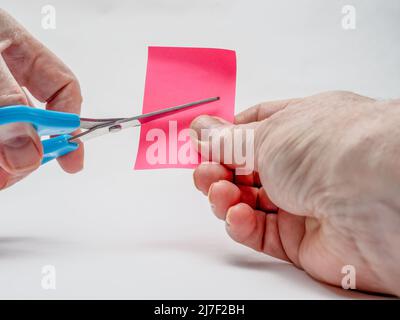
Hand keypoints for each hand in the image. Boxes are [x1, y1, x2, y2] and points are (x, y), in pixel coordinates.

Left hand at [0, 9, 82, 189]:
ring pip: (2, 139)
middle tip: (12, 173)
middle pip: (30, 122)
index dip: (68, 123)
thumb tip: (28, 150)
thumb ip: (5, 102)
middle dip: (25, 153)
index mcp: (15, 49)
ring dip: (0, 163)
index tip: (68, 158)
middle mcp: (0, 77)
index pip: (61, 87)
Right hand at [191, 91, 399, 295]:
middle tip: (204, 171)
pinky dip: (241, 225)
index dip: (226, 138)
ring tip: (218, 191)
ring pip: (249, 203)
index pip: (255, 131)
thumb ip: (228, 141)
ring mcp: (303, 203)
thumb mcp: (267, 135)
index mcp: (301, 128)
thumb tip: (201, 131)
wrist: (380, 198)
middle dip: (219, 170)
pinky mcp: (302, 242)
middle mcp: (304, 166)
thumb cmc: (334, 148)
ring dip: (225, 197)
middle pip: (247, 170)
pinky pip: (261, 234)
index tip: (203, 144)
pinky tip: (236, 215)